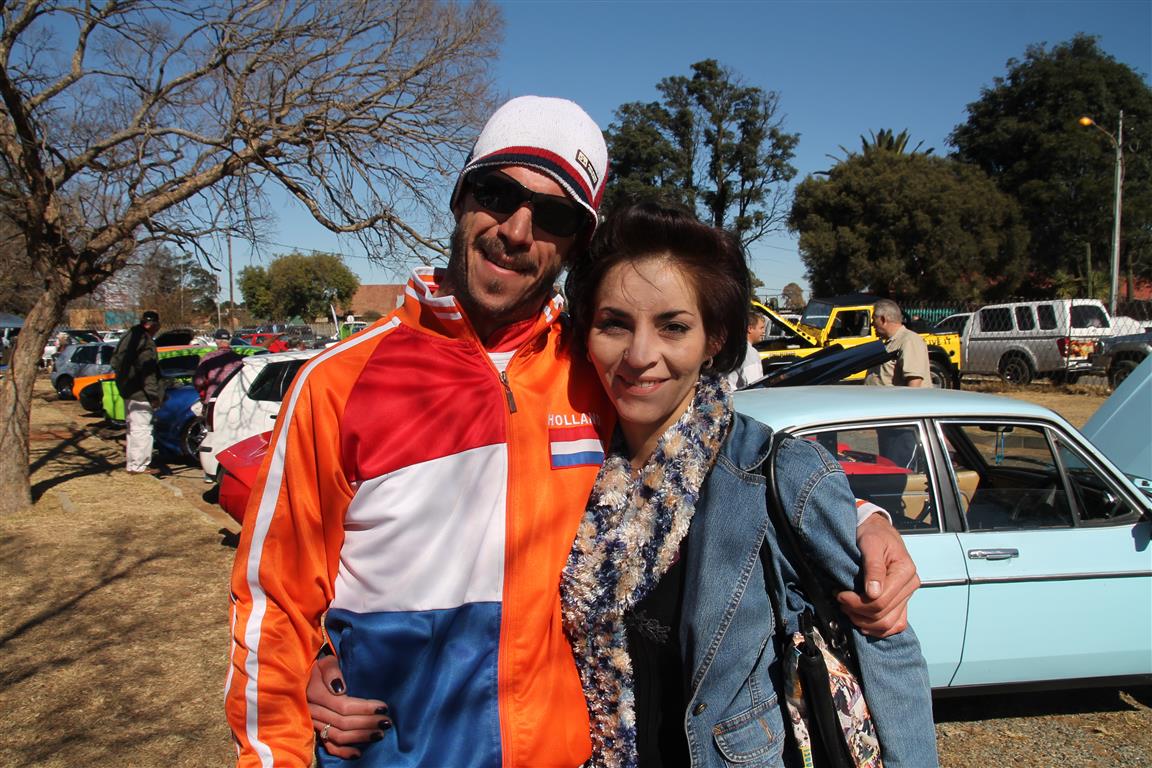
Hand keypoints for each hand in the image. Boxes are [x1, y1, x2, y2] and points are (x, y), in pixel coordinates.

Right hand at [307, 653, 390, 758]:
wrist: (304, 678)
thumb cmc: (320, 668)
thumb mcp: (325, 662)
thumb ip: (331, 671)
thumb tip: (340, 688)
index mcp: (315, 694)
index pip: (343, 706)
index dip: (365, 708)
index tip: (383, 707)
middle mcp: (313, 712)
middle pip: (343, 723)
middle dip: (367, 723)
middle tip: (387, 722)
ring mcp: (314, 724)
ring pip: (338, 736)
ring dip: (360, 737)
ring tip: (380, 734)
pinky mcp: (316, 731)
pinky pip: (328, 746)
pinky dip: (343, 752)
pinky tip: (358, 753)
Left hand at [838, 514, 919, 636]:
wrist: (877, 529)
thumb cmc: (873, 533)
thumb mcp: (870, 543)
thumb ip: (873, 567)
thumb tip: (873, 594)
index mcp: (905, 571)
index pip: (881, 601)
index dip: (856, 603)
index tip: (839, 594)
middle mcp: (910, 586)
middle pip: (883, 615)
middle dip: (857, 612)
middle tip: (840, 600)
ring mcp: (907, 595)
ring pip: (888, 624)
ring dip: (864, 622)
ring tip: (847, 609)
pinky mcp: (902, 601)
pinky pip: (895, 624)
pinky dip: (878, 628)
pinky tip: (862, 622)